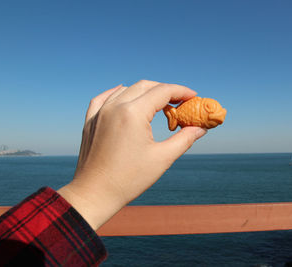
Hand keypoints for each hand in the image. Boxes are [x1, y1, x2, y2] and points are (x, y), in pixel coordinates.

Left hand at [58, 80, 206, 229]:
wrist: (94, 194)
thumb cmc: (129, 179)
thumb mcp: (162, 158)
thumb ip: (184, 139)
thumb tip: (201, 129)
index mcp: (133, 113)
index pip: (162, 91)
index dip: (181, 91)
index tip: (193, 96)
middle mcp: (115, 107)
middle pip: (145, 86)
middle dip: (165, 90)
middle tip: (180, 102)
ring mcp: (100, 112)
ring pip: (126, 90)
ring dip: (145, 92)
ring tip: (158, 105)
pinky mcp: (90, 121)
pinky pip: (104, 98)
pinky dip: (118, 94)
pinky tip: (124, 94)